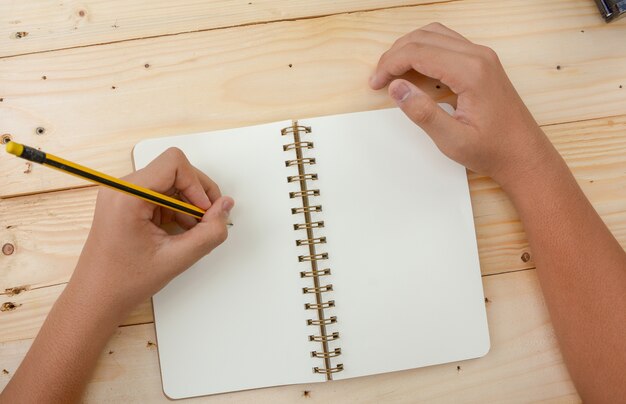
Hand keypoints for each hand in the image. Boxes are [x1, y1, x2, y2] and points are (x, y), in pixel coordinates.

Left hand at [71, 147, 233, 316]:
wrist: (96, 297)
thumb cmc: (124, 281)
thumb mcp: (176, 258)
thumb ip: (209, 232)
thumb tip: (226, 206)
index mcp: (128, 195)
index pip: (174, 163)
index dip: (197, 184)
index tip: (205, 211)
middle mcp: (122, 187)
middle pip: (174, 170)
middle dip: (197, 194)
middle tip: (207, 221)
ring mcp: (123, 194)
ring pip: (170, 181)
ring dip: (188, 203)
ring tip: (191, 231)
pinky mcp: (127, 202)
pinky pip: (161, 193)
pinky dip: (177, 209)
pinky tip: (179, 231)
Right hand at [370, 23, 556, 185]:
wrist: (524, 155)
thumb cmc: (493, 150)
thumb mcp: (452, 140)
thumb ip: (422, 113)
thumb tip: (396, 88)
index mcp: (471, 71)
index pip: (418, 52)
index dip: (390, 65)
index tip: (375, 84)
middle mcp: (478, 56)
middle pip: (423, 37)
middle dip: (394, 55)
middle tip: (378, 79)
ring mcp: (482, 56)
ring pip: (434, 34)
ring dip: (408, 48)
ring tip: (391, 72)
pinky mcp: (482, 62)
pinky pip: (446, 43)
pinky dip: (423, 50)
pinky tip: (414, 70)